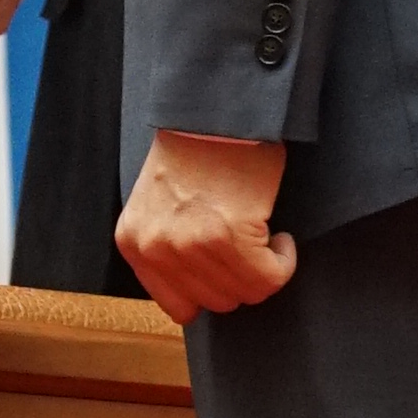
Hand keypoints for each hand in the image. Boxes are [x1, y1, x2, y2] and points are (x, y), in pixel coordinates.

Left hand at [116, 131, 296, 324]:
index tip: (228, 273)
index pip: (178, 306)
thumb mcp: (157, 206)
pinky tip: (280, 238)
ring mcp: (193, 245)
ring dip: (264, 270)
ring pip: (245, 292)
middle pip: (215, 302)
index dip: (211, 293)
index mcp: (134, 243)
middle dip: (240, 280)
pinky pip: (270, 277)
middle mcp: (158, 249)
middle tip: (251, 249)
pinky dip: (283, 262)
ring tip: (265, 238)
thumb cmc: (193, 151)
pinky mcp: (230, 235)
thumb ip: (167, 248)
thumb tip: (200, 287)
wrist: (216, 111)